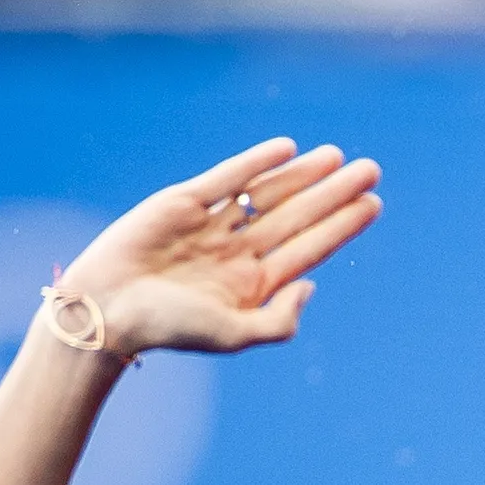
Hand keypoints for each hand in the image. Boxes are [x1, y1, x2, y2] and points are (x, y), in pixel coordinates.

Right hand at [58, 137, 383, 356]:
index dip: (342, 226)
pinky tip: (287, 149)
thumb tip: (311, 284)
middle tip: (371, 170)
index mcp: (254, 284)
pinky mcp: (184, 202)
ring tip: (338, 157)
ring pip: (268, 193)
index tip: (374, 205)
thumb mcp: (235, 335)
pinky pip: (228, 178)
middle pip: (298, 216)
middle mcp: (238, 252)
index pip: (309, 248)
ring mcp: (213, 225)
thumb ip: (279, 320)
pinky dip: (256, 163)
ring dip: (303, 175)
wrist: (110, 308)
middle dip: (334, 194)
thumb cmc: (171, 329)